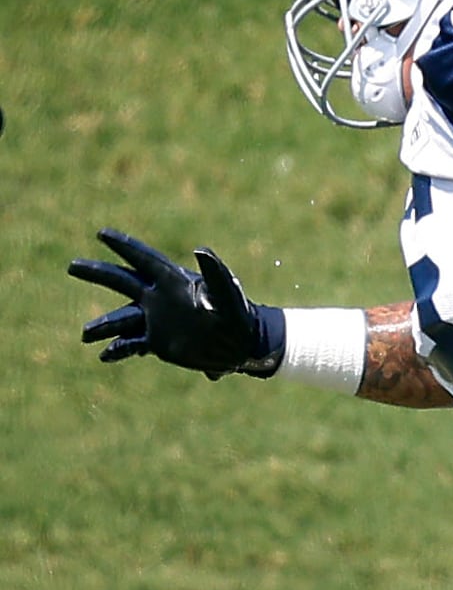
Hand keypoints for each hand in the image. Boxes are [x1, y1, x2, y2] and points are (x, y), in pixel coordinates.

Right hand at [72, 229, 284, 378]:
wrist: (243, 344)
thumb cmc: (239, 315)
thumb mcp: (228, 293)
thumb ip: (215, 272)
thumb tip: (201, 249)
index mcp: (173, 281)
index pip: (143, 259)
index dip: (124, 245)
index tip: (102, 233)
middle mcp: (159, 298)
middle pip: (122, 281)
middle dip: (98, 273)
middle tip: (72, 266)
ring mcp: (157, 320)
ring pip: (122, 318)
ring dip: (104, 325)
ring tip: (85, 335)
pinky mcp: (159, 342)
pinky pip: (133, 344)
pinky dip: (118, 350)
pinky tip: (104, 356)